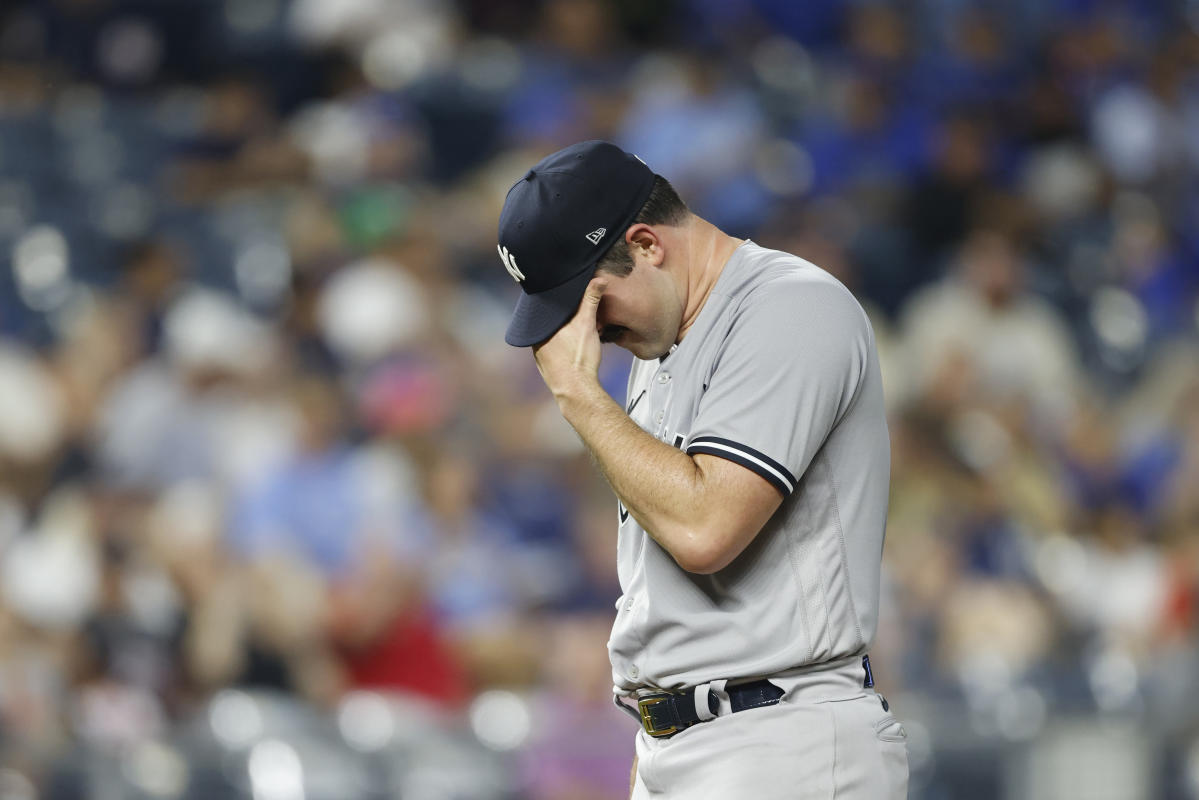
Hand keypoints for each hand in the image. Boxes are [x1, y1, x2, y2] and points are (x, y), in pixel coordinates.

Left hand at [532, 277, 606, 402]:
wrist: (576, 390)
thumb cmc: (579, 358)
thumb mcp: (587, 324)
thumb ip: (591, 300)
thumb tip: (599, 279)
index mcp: (540, 324)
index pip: (547, 305)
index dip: (559, 298)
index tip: (568, 292)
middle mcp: (535, 338)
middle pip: (550, 320)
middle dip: (564, 315)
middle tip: (577, 311)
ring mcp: (539, 352)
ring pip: (551, 334)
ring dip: (563, 330)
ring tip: (577, 328)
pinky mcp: (546, 364)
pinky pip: (553, 348)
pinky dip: (562, 343)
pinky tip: (573, 345)